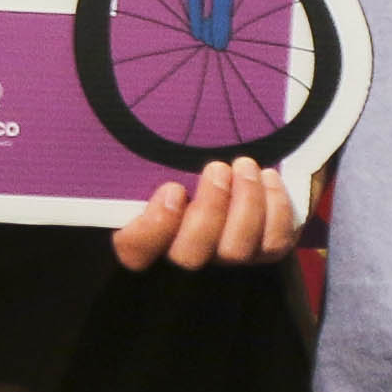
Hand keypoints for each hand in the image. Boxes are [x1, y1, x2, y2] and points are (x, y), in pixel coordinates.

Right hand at [111, 160, 298, 271]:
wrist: (240, 169)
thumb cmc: (188, 161)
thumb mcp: (163, 158)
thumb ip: (147, 163)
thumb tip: (116, 133)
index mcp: (150, 233)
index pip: (135, 252)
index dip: (151, 229)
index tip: (172, 189)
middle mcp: (187, 254)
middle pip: (190, 256)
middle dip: (209, 210)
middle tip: (218, 168)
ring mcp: (227, 258)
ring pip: (235, 251)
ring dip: (245, 203)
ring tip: (245, 165)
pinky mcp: (264, 253)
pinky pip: (274, 242)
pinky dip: (275, 207)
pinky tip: (269, 177)